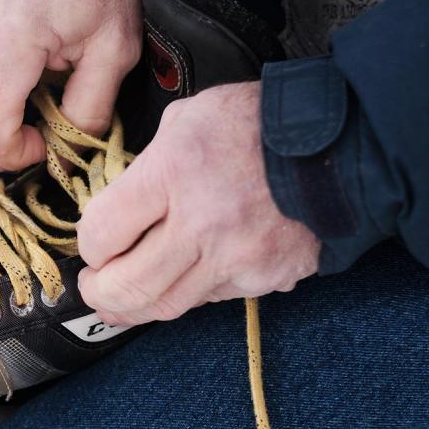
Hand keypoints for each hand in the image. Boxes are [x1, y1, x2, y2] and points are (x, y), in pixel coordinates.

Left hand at [76, 82, 320, 325]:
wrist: (339, 141)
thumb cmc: (256, 123)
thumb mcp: (185, 120)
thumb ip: (144, 167)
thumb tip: (116, 208)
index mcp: (174, 173)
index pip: (102, 234)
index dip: (89, 245)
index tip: (93, 244)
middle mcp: (203, 223)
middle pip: (128, 286)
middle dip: (99, 293)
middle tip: (92, 286)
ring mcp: (237, 258)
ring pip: (166, 306)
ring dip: (134, 308)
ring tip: (121, 298)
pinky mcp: (265, 278)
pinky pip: (210, 299)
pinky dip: (188, 293)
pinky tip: (182, 277)